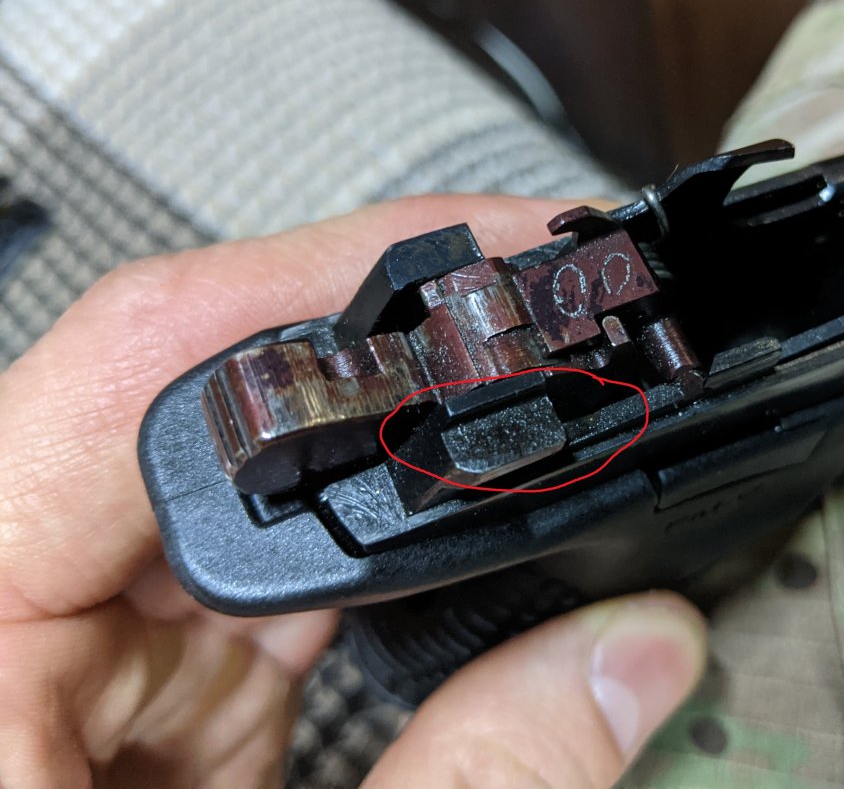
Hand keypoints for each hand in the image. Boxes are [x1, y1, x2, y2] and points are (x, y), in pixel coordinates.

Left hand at [0, 195, 706, 787]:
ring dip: (386, 487)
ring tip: (509, 464)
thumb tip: (639, 655)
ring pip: (244, 492)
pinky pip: (256, 581)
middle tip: (533, 345)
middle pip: (205, 408)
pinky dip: (360, 577)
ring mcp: (60, 637)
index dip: (329, 279)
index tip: (486, 252)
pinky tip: (437, 581)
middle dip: (389, 377)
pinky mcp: (122, 686)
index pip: (137, 360)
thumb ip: (476, 785)